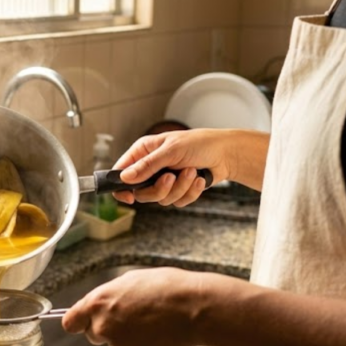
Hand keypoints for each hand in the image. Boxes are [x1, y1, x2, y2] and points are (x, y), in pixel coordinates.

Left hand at [61, 268, 220, 345]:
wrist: (195, 308)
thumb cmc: (167, 288)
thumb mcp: (130, 281)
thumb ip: (107, 296)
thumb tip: (97, 306)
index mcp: (98, 303)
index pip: (70, 322)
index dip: (78, 322)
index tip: (82, 323)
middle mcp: (104, 327)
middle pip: (93, 335)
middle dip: (107, 328)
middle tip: (132, 317)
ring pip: (117, 345)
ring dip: (129, 337)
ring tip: (153, 322)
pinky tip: (160, 335)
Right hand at [112, 128, 257, 205]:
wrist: (226, 154)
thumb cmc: (199, 144)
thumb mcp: (170, 151)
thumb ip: (147, 166)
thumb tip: (125, 178)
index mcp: (143, 152)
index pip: (121, 173)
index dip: (120, 187)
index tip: (129, 196)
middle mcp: (151, 168)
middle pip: (141, 193)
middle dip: (159, 189)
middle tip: (170, 178)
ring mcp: (164, 180)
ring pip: (161, 199)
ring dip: (179, 188)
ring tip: (191, 172)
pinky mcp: (178, 190)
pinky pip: (177, 202)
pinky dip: (190, 192)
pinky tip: (198, 179)